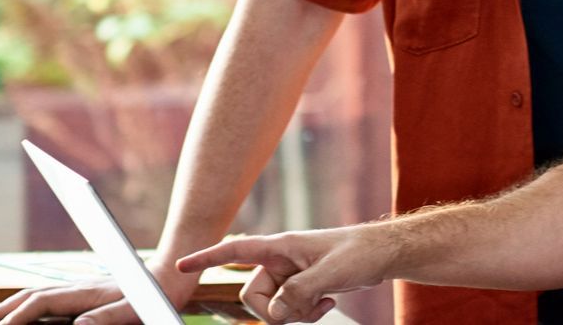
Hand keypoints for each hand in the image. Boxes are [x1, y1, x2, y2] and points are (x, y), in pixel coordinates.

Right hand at [0, 260, 194, 324]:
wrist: (172, 275)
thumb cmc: (156, 298)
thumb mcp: (134, 312)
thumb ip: (107, 319)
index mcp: (84, 293)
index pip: (39, 303)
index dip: (16, 317)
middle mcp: (78, 288)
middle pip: (31, 296)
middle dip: (3, 310)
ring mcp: (81, 290)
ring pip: (38, 297)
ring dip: (12, 307)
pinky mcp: (88, 294)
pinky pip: (51, 301)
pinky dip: (31, 307)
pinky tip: (26, 315)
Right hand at [177, 225, 386, 323]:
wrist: (382, 255)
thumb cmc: (359, 252)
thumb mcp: (329, 273)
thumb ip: (298, 292)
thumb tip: (274, 312)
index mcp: (280, 247)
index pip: (235, 250)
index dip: (206, 258)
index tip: (180, 264)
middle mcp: (280, 261)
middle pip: (252, 295)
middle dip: (272, 310)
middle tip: (301, 308)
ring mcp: (289, 276)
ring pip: (271, 307)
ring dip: (294, 314)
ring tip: (321, 302)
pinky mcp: (300, 288)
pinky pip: (288, 311)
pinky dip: (304, 315)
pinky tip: (326, 304)